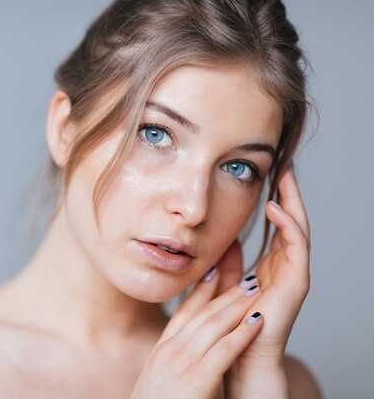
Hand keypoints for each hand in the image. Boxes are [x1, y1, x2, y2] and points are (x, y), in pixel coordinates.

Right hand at [130, 266, 263, 398]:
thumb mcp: (159, 380)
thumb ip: (173, 363)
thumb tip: (190, 358)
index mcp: (161, 352)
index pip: (184, 313)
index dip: (201, 292)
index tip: (214, 274)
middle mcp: (169, 351)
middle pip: (201, 314)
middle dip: (226, 293)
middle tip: (246, 277)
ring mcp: (180, 363)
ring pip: (213, 325)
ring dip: (237, 306)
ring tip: (256, 292)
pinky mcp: (195, 379)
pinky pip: (224, 350)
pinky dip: (242, 333)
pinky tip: (257, 322)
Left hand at [225, 168, 310, 396]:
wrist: (239, 358)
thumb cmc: (230, 326)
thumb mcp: (226, 284)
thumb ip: (228, 263)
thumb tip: (226, 239)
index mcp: (269, 268)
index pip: (276, 227)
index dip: (275, 201)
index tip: (268, 176)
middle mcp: (284, 269)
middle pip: (290, 223)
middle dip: (288, 194)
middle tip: (284, 166)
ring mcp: (292, 275)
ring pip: (298, 229)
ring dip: (292, 202)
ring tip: (285, 176)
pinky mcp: (296, 284)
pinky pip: (297, 248)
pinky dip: (288, 226)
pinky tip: (275, 209)